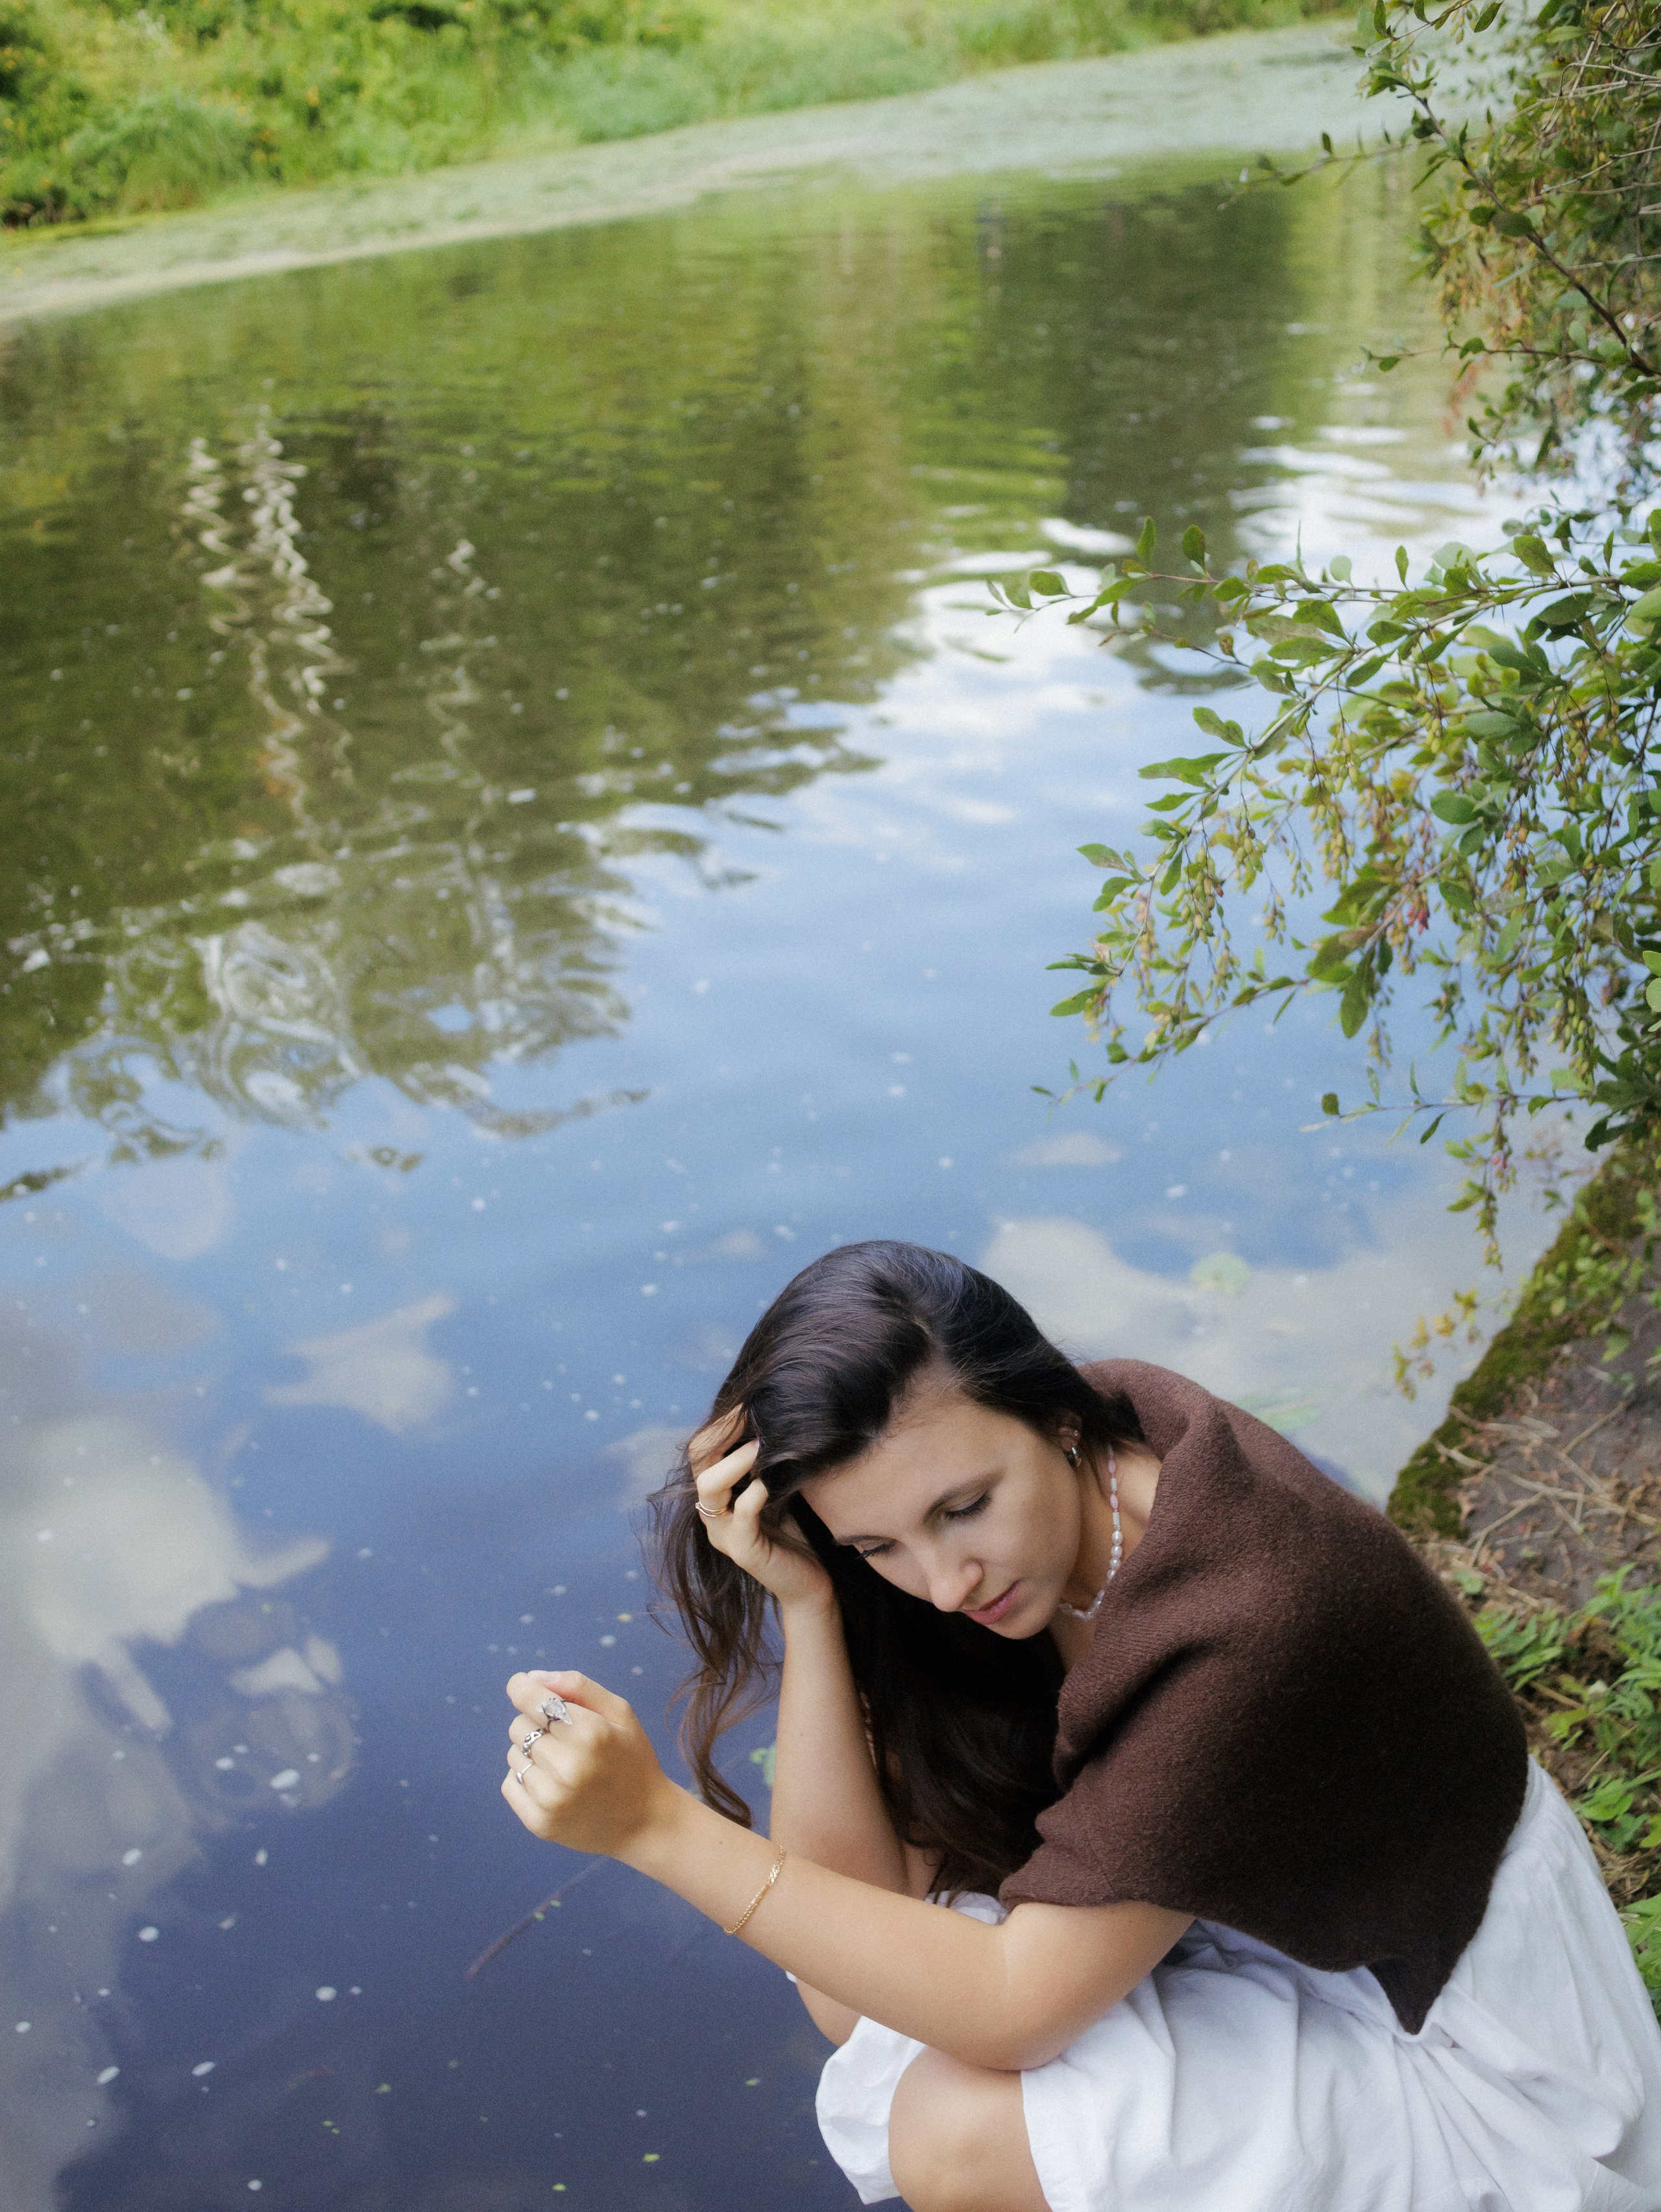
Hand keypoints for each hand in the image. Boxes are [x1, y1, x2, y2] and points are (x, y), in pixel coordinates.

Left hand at [501, 1671, 677, 1857]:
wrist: (646, 1822)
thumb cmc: (632, 1759)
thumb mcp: (620, 1713)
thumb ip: (578, 1686)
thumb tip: (531, 1678)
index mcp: (590, 1733)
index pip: (532, 1700)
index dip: (521, 1688)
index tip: (521, 1686)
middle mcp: (568, 1767)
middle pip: (519, 1725)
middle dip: (536, 1724)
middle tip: (564, 1737)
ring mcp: (552, 1799)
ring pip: (513, 1754)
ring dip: (531, 1752)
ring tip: (562, 1764)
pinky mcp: (540, 1823)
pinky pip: (510, 1783)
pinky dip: (524, 1778)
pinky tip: (552, 1784)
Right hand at [690, 1408, 832, 1613]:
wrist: (811, 1582)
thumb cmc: (797, 1531)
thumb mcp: (778, 1486)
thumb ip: (767, 1461)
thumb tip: (774, 1414)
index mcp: (718, 1495)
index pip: (702, 1449)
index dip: (720, 1424)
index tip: (746, 1401)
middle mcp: (713, 1513)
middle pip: (698, 1462)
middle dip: (722, 1434)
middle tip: (749, 1413)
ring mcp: (724, 1534)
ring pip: (709, 1488)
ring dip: (734, 1461)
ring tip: (760, 1444)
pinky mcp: (743, 1552)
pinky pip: (741, 1517)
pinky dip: (754, 1494)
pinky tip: (770, 1481)